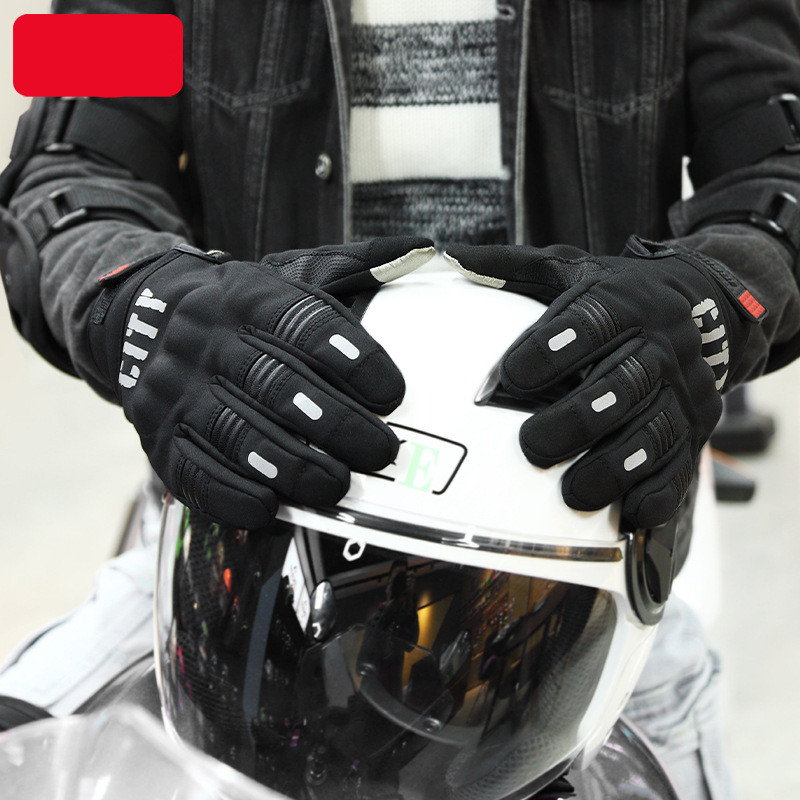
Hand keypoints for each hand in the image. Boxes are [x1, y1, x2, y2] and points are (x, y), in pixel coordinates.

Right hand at [89, 237, 434, 527]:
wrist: (144, 316)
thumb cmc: (239, 308)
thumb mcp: (287, 275)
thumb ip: (353, 269)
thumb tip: (421, 250)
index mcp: (246, 297)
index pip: (301, 324)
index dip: (351, 360)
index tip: (392, 393)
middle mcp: (206, 340)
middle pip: (275, 385)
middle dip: (335, 424)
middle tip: (380, 452)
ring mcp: (176, 391)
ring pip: (236, 433)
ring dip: (292, 465)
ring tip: (336, 484)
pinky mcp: (159, 436)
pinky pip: (193, 471)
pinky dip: (233, 494)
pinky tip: (269, 506)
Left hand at [445, 236, 764, 527]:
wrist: (704, 306)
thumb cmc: (617, 296)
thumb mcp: (572, 270)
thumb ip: (514, 269)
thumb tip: (452, 256)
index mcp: (624, 302)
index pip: (590, 322)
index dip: (549, 351)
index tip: (509, 377)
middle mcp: (660, 345)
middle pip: (621, 385)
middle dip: (575, 420)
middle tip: (532, 446)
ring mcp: (685, 390)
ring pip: (653, 433)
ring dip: (612, 467)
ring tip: (572, 492)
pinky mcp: (699, 427)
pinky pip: (682, 466)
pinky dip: (656, 492)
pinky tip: (626, 511)